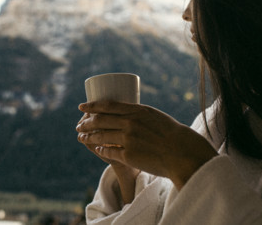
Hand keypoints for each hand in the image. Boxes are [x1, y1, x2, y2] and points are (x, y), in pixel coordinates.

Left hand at [77, 101, 217, 189]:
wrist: (182, 152)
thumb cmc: (171, 133)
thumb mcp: (154, 116)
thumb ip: (138, 114)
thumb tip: (123, 114)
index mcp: (137, 111)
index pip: (107, 105)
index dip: (91, 106)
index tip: (82, 106)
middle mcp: (130, 123)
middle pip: (100, 120)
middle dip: (86, 122)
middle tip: (79, 124)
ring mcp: (128, 139)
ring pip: (101, 136)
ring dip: (88, 136)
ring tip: (82, 136)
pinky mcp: (128, 155)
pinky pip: (109, 151)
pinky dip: (100, 149)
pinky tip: (97, 148)